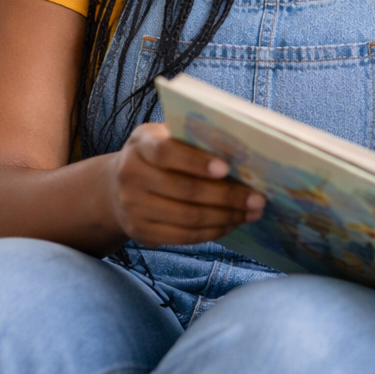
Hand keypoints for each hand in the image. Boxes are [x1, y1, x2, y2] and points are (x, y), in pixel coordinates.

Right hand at [108, 123, 264, 246]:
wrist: (116, 185)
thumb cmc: (157, 155)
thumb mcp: (167, 137)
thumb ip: (194, 139)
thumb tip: (241, 149)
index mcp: (141, 144)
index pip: (166, 153)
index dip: (196, 162)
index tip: (226, 168)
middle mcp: (131, 176)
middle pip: (184, 190)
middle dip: (227, 196)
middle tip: (258, 198)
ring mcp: (133, 207)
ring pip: (187, 217)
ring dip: (225, 217)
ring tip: (251, 213)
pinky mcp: (140, 232)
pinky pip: (182, 236)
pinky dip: (211, 232)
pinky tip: (231, 224)